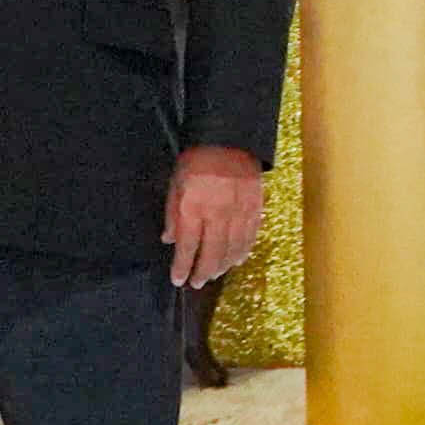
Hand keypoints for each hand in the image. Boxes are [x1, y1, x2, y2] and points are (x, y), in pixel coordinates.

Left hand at [167, 147, 264, 288]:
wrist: (229, 140)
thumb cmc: (196, 162)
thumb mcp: (175, 185)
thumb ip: (172, 215)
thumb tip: (169, 240)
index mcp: (193, 208)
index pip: (188, 246)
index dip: (183, 267)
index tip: (178, 280)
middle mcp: (217, 214)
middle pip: (212, 253)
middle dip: (203, 272)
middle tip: (198, 284)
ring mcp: (239, 212)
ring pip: (233, 248)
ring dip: (223, 266)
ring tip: (215, 275)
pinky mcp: (255, 208)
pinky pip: (250, 236)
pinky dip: (243, 251)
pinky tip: (237, 260)